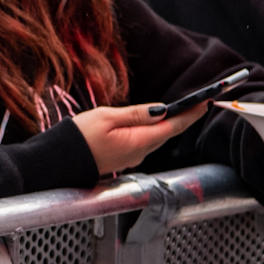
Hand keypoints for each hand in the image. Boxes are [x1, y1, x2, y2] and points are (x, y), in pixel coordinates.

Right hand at [73, 102, 206, 173]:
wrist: (57, 162)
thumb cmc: (77, 138)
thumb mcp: (106, 117)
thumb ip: (136, 114)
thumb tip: (162, 110)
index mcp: (139, 142)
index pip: (174, 126)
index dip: (191, 114)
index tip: (205, 101)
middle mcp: (140, 153)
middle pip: (168, 133)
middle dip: (184, 118)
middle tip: (198, 102)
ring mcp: (132, 157)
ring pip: (156, 138)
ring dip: (170, 124)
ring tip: (181, 110)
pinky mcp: (123, 158)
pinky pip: (144, 142)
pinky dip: (154, 131)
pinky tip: (153, 123)